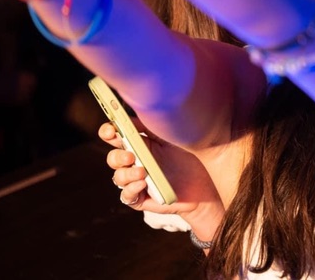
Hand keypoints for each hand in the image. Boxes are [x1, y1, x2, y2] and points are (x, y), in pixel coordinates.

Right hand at [99, 121, 221, 218]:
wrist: (206, 181)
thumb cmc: (190, 155)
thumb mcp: (171, 137)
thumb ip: (151, 127)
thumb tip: (132, 116)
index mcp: (140, 144)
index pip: (115, 136)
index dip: (108, 132)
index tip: (111, 130)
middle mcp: (135, 162)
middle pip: (113, 158)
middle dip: (117, 156)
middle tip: (130, 155)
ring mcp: (137, 180)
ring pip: (118, 177)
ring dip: (126, 174)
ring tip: (142, 171)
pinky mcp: (141, 198)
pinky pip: (127, 196)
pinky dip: (131, 189)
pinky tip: (143, 183)